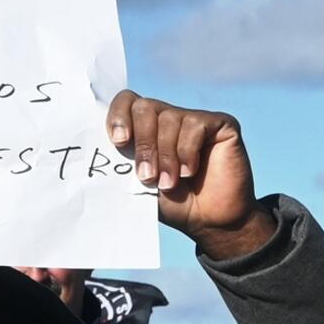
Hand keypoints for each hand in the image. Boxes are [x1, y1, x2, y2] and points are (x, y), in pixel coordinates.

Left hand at [106, 91, 273, 258]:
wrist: (209, 221)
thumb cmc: (174, 203)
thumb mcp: (141, 184)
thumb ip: (124, 162)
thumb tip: (102, 147)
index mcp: (146, 128)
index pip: (126, 102)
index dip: (118, 116)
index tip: (119, 141)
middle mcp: (169, 117)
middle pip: (144, 108)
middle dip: (143, 144)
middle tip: (147, 176)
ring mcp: (194, 118)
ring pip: (169, 118)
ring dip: (166, 156)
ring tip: (169, 183)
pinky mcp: (220, 123)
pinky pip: (195, 125)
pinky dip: (187, 151)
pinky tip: (190, 171)